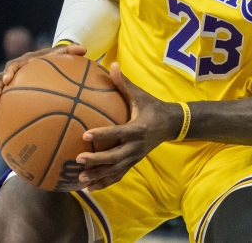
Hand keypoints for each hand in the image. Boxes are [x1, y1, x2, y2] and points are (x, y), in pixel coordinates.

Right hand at [0, 43, 87, 119]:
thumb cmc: (54, 59)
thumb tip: (83, 49)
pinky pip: (0, 101)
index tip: (9, 79)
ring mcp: (9, 82)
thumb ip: (70, 51)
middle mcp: (13, 71)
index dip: (10, 71)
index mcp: (23, 61)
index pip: (13, 65)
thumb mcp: (61, 54)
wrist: (46, 64)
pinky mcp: (8, 91)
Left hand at [76, 63, 180, 189]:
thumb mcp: (141, 95)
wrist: (172, 124)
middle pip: (116, 156)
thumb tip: (111, 64)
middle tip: (78, 159)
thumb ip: (124, 83)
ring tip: (81, 179)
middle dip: (97, 160)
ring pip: (116, 169)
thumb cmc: (153, 107)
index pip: (118, 132)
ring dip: (99, 175)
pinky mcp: (134, 162)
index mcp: (138, 128)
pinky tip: (90, 188)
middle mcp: (136, 145)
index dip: (103, 134)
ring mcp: (135, 156)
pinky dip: (105, 183)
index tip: (85, 134)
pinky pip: (119, 175)